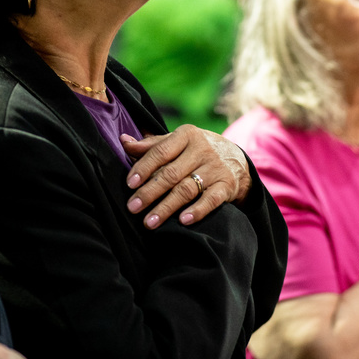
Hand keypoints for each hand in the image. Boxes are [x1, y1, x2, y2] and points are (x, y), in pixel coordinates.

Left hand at [121, 125, 251, 228]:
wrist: (236, 159)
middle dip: (150, 192)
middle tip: (133, 208)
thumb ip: (151, 145)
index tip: (129, 184)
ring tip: (149, 222)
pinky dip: (198, 210)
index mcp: (186, 135)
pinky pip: (211, 199)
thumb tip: (123, 141)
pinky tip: (183, 221)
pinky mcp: (227, 185)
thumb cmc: (196, 151)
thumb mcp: (177, 142)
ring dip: (167, 207)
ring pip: (187, 189)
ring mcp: (216, 168)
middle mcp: (202, 149)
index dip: (144, 167)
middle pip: (171, 173)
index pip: (161, 151)